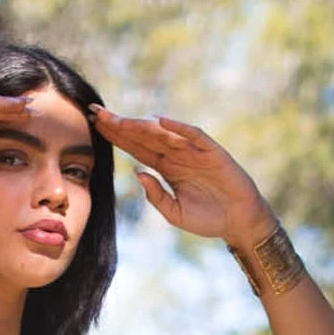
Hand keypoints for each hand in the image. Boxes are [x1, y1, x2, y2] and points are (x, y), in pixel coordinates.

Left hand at [87, 107, 274, 243]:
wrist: (238, 222)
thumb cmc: (208, 219)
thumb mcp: (174, 213)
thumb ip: (156, 195)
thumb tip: (137, 173)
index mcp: (166, 168)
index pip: (136, 147)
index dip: (117, 136)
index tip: (95, 125)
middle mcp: (177, 155)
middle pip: (144, 135)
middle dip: (121, 125)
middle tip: (96, 112)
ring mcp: (194, 151)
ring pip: (163, 133)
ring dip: (141, 125)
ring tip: (119, 119)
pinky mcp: (211, 152)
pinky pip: (193, 135)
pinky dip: (179, 128)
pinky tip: (160, 121)